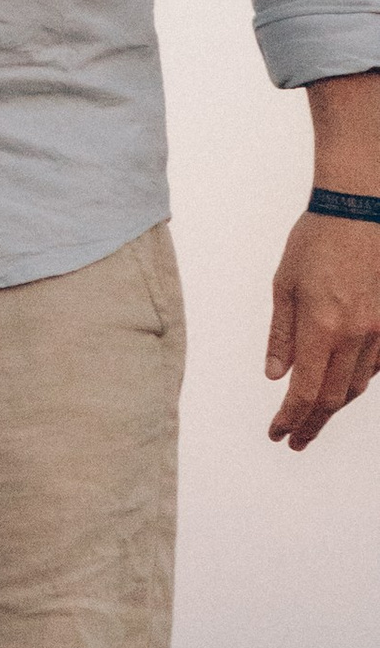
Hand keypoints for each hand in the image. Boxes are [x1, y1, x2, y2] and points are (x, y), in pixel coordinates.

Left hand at [264, 212, 379, 448]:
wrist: (362, 209)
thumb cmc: (317, 240)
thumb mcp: (284, 286)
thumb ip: (282, 336)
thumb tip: (276, 376)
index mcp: (323, 327)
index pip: (306, 392)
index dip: (291, 419)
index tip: (278, 434)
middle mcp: (356, 335)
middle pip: (334, 398)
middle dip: (312, 423)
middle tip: (294, 439)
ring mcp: (379, 329)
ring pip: (358, 384)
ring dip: (334, 406)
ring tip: (313, 418)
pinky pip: (375, 365)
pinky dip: (356, 381)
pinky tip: (342, 386)